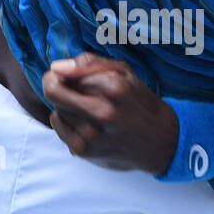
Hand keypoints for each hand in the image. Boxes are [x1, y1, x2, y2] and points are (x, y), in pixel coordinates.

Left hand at [42, 52, 178, 174]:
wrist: (160, 142)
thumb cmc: (140, 102)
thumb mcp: (124, 72)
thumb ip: (90, 63)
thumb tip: (57, 66)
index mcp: (114, 87)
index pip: (63, 74)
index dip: (62, 72)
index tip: (67, 75)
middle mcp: (102, 112)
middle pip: (53, 92)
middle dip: (55, 85)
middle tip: (68, 88)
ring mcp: (91, 134)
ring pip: (55, 109)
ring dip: (66, 106)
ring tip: (86, 109)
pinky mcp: (84, 151)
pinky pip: (58, 127)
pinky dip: (67, 122)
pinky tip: (86, 123)